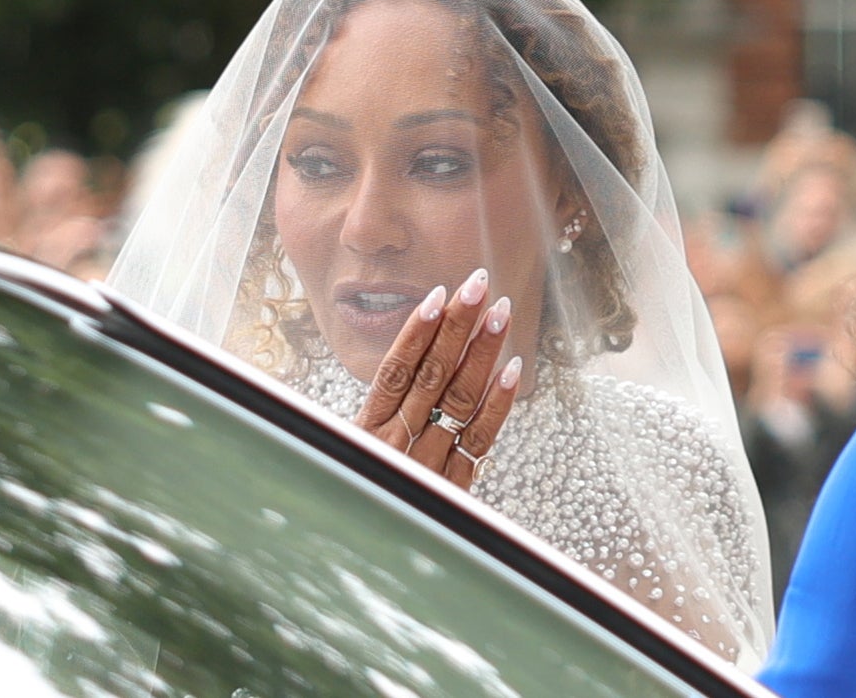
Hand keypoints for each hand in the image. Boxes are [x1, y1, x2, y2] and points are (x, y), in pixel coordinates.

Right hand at [353, 268, 521, 488]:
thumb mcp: (342, 458)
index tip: (439, 295)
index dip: (418, 332)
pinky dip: (498, 404)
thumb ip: (368, 419)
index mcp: (366, 433)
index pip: (396, 372)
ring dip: (482, 353)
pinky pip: (479, 441)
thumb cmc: (350, 499)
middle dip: (457, 327)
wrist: (362, 569)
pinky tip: (513, 370)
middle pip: (431, 376)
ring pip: (457, 400)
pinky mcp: (454, 487)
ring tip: (499, 313)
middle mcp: (396, 446)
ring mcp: (427, 466)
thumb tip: (393, 365)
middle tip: (478, 285)